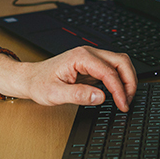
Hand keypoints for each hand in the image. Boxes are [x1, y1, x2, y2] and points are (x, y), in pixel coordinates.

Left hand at [18, 46, 136, 110]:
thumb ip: (79, 95)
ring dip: (126, 79)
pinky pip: (112, 68)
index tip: (122, 105)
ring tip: (124, 98)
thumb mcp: (56, 94)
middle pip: (121, 61)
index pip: (109, 71)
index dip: (119, 89)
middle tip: (127, 101)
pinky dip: (119, 80)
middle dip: (129, 81)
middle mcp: (88, 53)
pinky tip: (117, 93)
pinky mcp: (91, 65)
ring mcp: (91, 58)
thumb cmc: (39, 84)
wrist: (30, 78)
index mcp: (80, 57)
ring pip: (119, 63)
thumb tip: (100, 97)